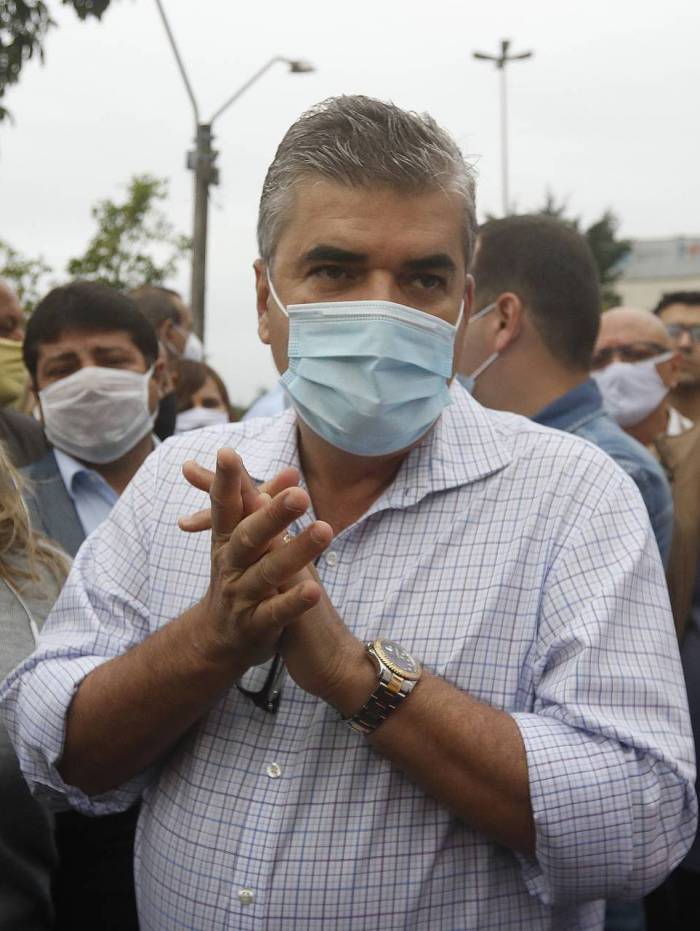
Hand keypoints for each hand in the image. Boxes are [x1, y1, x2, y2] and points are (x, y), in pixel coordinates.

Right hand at [180, 455, 374, 710]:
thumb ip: (266, 505)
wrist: (216, 639)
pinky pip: (276, 613)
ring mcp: (241, 596)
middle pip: (249, 537)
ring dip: (296, 551)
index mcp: (226, 539)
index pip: (224, 505)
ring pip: (268, 572)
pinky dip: (294, 602)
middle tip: (299, 494)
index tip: (227, 453)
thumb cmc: (239, 575)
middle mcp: (229, 564)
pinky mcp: (255, 625)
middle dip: (272, 515)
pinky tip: (315, 590)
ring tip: (325, 530)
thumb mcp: (244, 540)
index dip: (225, 480)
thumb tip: (293, 471)